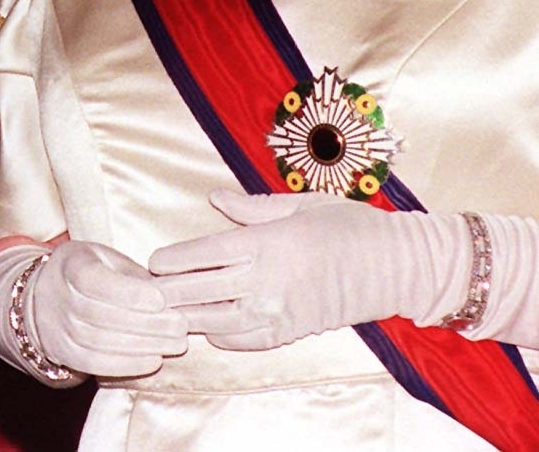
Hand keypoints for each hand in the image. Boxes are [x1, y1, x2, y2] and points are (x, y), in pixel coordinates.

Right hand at [24, 240, 189, 376]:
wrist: (47, 297)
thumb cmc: (90, 272)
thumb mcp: (108, 259)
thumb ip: (134, 274)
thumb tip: (169, 294)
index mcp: (70, 264)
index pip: (94, 280)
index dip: (128, 292)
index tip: (162, 299)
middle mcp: (56, 296)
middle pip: (100, 314)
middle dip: (146, 323)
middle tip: (180, 326)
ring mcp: (56, 328)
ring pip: (99, 342)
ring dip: (142, 346)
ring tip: (175, 344)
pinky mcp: (63, 353)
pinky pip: (94, 364)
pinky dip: (127, 365)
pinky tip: (154, 361)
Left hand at [148, 190, 439, 350]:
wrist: (395, 266)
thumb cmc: (349, 225)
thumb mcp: (300, 204)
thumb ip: (253, 207)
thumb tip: (214, 199)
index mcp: (267, 242)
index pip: (205, 253)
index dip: (174, 259)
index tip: (153, 262)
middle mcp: (267, 279)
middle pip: (202, 290)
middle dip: (168, 291)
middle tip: (143, 291)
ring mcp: (278, 310)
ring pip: (217, 321)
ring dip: (188, 318)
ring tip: (165, 312)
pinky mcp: (291, 332)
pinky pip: (245, 340)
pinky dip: (221, 336)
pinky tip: (208, 329)